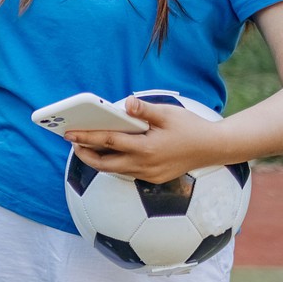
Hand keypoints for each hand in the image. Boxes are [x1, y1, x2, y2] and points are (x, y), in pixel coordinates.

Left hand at [64, 95, 229, 182]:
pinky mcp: (153, 178)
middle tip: (72, 143)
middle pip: (105, 164)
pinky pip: (128, 172)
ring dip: (99, 160)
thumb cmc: (190, 127)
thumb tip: (126, 103)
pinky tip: (111, 151)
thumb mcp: (168, 113)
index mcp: (146, 148)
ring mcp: (149, 174)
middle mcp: (145, 165)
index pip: (108, 142)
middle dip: (85, 154)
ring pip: (115, 170)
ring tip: (87, 146)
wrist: (213, 148)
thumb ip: (144, 110)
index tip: (69, 133)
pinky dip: (116, 162)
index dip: (86, 137)